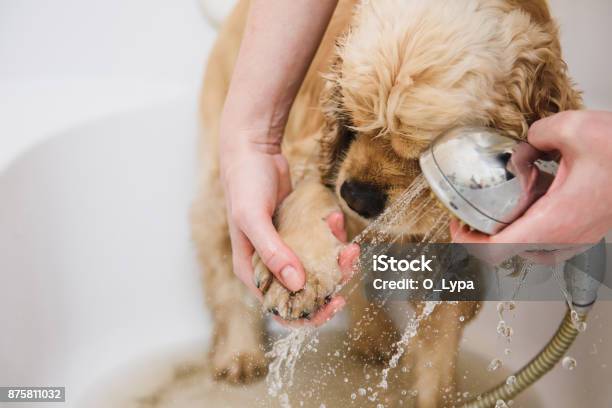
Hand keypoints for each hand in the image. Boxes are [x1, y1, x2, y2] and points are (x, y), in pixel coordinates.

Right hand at [220, 130, 358, 325]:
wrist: (252, 152)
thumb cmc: (245, 185)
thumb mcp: (253, 218)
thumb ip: (272, 252)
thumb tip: (297, 283)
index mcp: (252, 271)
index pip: (280, 309)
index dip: (308, 315)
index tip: (334, 303)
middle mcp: (269, 266)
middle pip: (305, 290)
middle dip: (331, 281)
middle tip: (349, 260)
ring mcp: (285, 250)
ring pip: (318, 268)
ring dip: (337, 258)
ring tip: (348, 243)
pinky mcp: (298, 234)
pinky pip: (320, 244)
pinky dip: (331, 235)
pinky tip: (333, 217)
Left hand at [451, 111, 611, 261]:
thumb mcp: (574, 129)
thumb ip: (537, 134)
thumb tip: (527, 141)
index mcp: (553, 222)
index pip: (494, 253)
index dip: (465, 243)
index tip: (456, 224)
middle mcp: (562, 239)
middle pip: (505, 253)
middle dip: (482, 233)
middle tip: (470, 210)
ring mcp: (574, 240)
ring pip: (525, 248)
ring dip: (506, 228)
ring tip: (497, 202)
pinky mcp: (581, 232)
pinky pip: (544, 238)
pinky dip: (528, 222)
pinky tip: (533, 193)